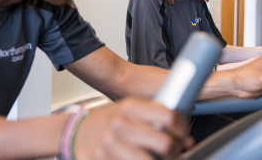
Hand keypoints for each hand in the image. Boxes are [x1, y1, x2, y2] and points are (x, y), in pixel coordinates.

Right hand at [74, 98, 193, 159]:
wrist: (77, 132)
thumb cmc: (107, 121)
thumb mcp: (129, 110)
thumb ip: (154, 117)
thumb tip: (184, 134)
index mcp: (130, 107)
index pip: (168, 116)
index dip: (182, 128)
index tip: (184, 134)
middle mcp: (121, 125)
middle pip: (164, 142)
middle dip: (176, 149)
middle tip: (177, 149)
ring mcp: (112, 145)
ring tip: (163, 158)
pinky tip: (149, 159)